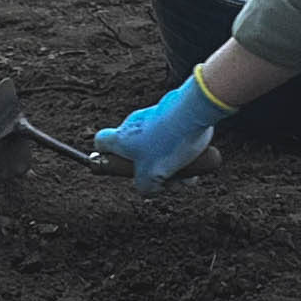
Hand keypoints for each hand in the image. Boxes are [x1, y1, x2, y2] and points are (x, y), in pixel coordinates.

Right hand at [93, 75, 230, 189]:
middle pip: (137, 151)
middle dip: (153, 170)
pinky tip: (199, 162)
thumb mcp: (151, 178)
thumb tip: (146, 189)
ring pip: (160, 147)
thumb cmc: (168, 144)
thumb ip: (143, 188)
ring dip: (173, 164)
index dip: (106, 156)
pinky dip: (185, 150)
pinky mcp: (174, 111)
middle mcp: (135, 124)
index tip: (120, 166)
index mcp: (122, 138)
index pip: (101, 142)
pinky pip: (176, 136)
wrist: (193, 113)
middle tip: (168, 181)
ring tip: (189, 175)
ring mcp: (155, 115)